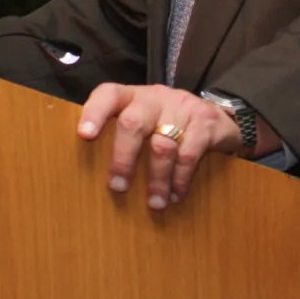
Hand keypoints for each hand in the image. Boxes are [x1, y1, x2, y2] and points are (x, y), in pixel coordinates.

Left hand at [76, 84, 241, 210]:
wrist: (216, 117)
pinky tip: (176, 195)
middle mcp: (154, 96)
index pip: (108, 95)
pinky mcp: (205, 121)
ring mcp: (181, 106)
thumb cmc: (166, 124)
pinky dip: (180, 179)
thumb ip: (120, 134)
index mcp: (132, 96)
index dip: (94, 113)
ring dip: (156, 179)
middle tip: (118, 187)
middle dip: (123, 158)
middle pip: (133, 123)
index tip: (84, 135)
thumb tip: (90, 172)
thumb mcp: (143, 120)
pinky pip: (188, 154)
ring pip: (162, 145)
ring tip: (155, 203)